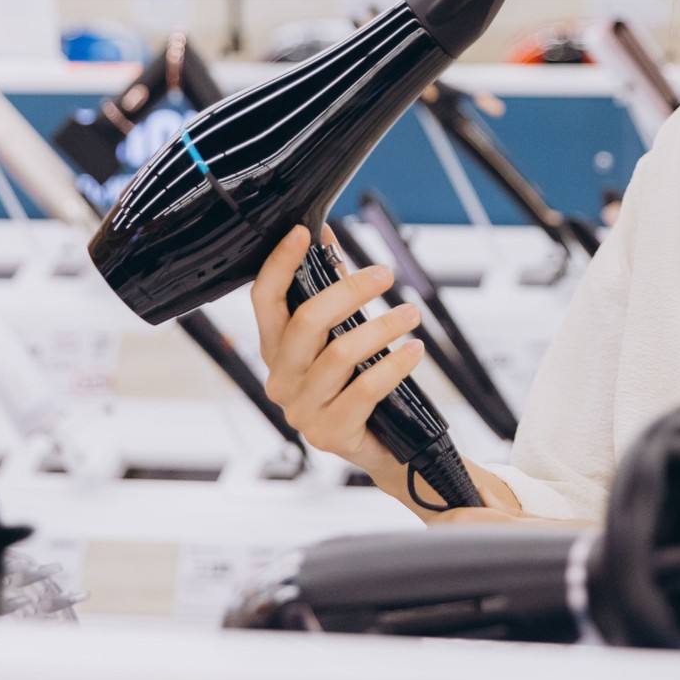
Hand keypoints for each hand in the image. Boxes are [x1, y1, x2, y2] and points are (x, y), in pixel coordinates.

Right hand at [251, 224, 424, 472]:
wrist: (382, 446)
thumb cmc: (358, 383)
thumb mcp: (340, 334)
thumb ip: (330, 290)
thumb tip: (326, 237)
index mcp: (275, 351)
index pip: (265, 300)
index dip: (279, 264)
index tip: (302, 233)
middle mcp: (281, 380)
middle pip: (306, 322)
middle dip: (348, 290)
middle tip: (384, 274)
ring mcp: (302, 411)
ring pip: (339, 354)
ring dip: (381, 327)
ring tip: (411, 313)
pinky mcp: (331, 433)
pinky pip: (365, 389)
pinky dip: (394, 364)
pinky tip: (414, 349)